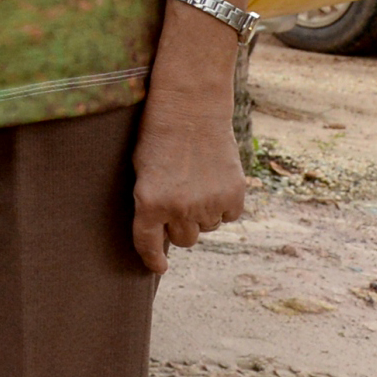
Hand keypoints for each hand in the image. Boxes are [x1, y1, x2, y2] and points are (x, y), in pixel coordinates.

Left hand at [130, 50, 246, 271]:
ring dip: (202, 213)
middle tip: (180, 199)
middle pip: (184, 239)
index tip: (159, 267)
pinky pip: (229, 216)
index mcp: (149, 202)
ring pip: (207, 228)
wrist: (191, 108)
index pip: (148, 245)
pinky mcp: (234, 197)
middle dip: (180, 226)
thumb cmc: (158, 136)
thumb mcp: (142, 170)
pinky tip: (215, 180)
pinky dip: (223, 205)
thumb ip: (150, 203)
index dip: (152, 259)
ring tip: (196, 180)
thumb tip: (163, 233)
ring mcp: (208, 204)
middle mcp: (179, 209)